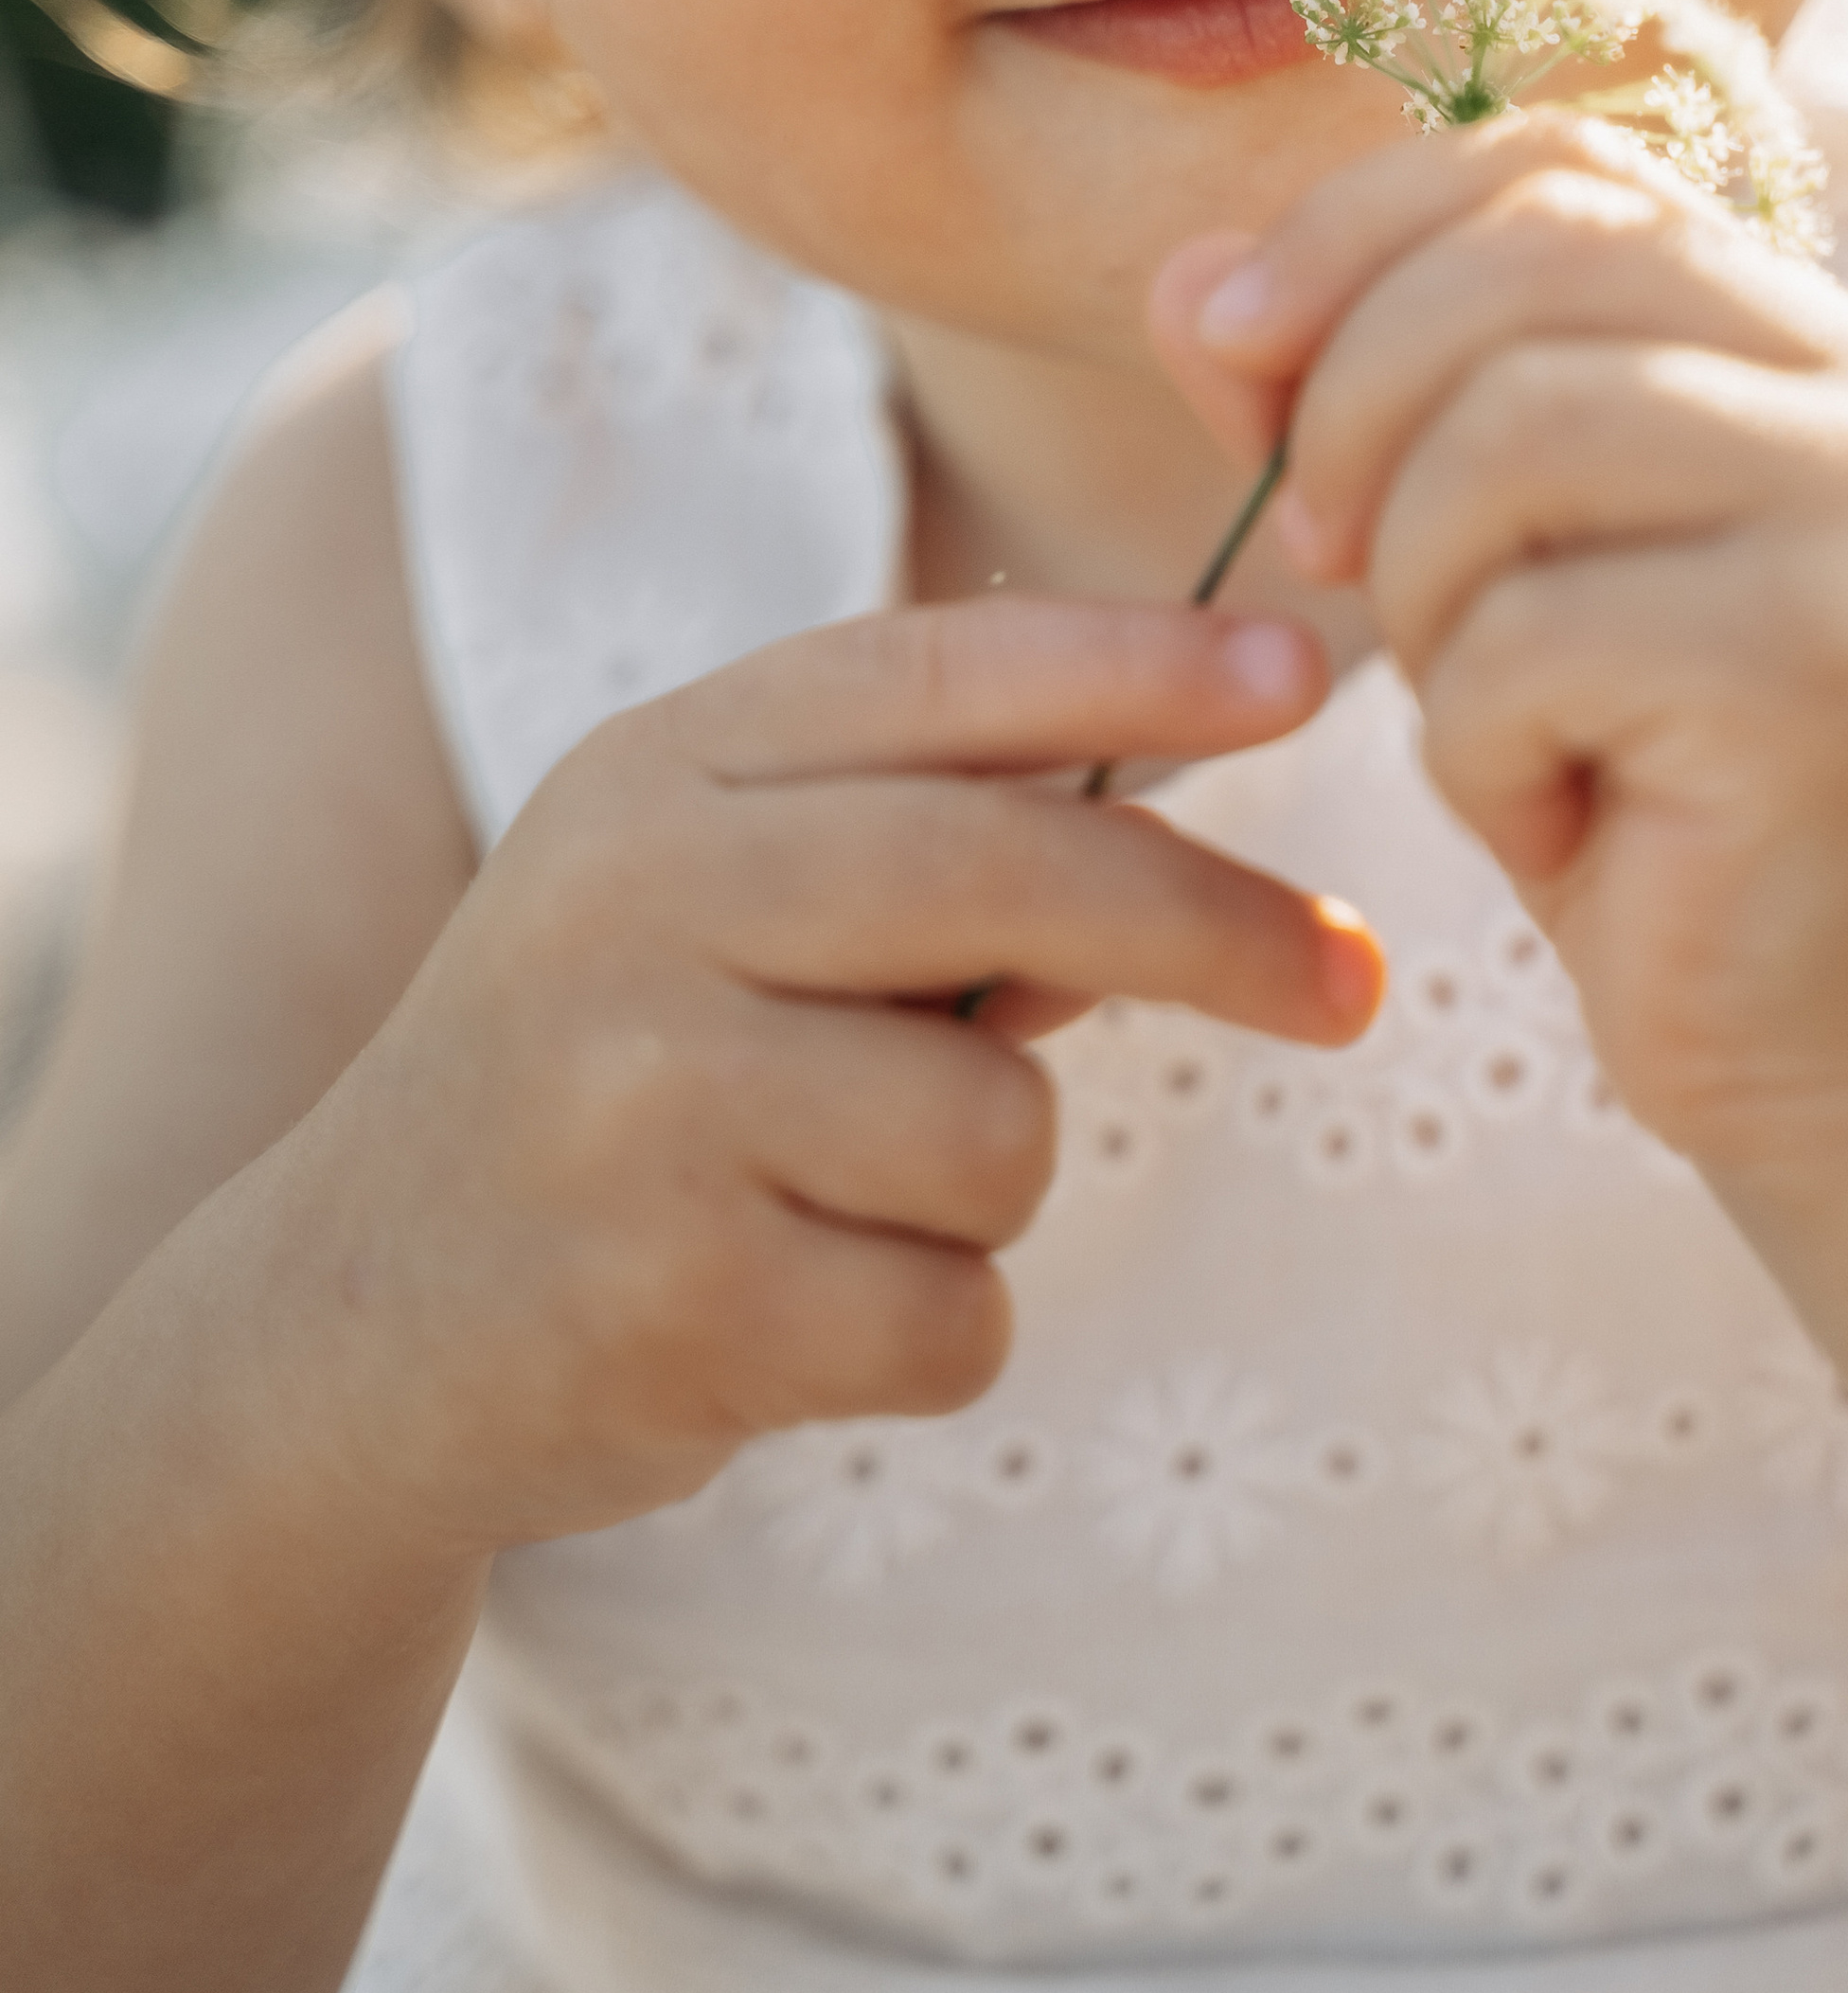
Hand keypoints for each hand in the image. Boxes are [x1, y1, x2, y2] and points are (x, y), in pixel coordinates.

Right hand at [270, 599, 1379, 1550]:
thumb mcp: (708, 903)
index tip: (1304, 674)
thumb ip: (920, 852)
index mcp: (658, 769)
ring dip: (984, 1192)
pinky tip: (790, 1315)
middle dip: (1214, 924)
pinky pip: (951, 1314)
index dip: (1135, 659)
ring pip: (999, 1131)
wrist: (349, 1327)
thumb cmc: (611, 1078)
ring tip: (838, 1203)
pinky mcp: (667, 1301)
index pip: (931, 672)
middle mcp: (633, 903)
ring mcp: (639, 1103)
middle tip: (1354, 979)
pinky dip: (926, 1334)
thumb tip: (1204, 853)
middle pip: (1006, 873)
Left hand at [1156, 118, 1847, 1178]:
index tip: (1238, 355)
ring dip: (1421, 595)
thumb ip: (1346, 398)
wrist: (1842, 1054)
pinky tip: (1560, 820)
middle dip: (1353, 413)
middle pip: (1513, 270)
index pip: (1554, 166)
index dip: (1357, 229)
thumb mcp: (1471, 566)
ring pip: (1504, 438)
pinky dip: (1483, 749)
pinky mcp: (1824, 665)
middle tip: (1336, 567)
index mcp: (1804, 332)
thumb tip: (1185, 278)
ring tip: (1485, 706)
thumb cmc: (1644, 791)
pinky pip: (1530, 640)